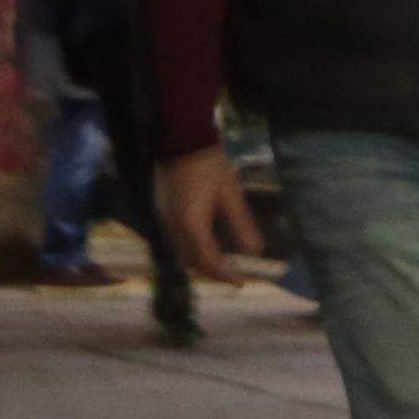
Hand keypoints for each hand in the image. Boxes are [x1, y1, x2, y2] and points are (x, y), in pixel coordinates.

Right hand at [153, 143, 268, 284]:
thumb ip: (241, 223)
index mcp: (190, 221)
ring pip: (181, 250)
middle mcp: (172, 223)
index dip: (223, 274)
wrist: (179, 136)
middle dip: (211, 271)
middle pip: (190, 259)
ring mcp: (164, 215)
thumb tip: (256, 251)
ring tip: (222, 263)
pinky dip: (192, 247)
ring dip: (200, 260)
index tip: (241, 281)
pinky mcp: (162, 208)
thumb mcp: (230, 192)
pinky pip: (176, 238)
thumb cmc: (208, 162)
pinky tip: (208, 243)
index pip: (206, 259)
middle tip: (233, 275)